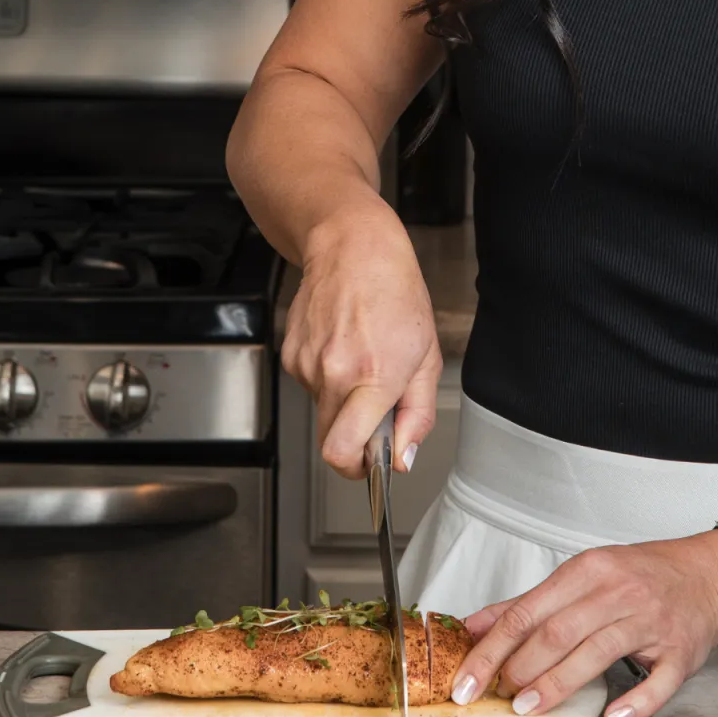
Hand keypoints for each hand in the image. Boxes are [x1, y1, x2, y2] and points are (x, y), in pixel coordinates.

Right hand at [280, 196, 441, 478]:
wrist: (352, 247)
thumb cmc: (395, 291)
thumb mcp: (427, 354)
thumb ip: (418, 413)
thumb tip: (403, 456)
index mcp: (374, 376)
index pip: (344, 453)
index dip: (358, 469)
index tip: (372, 463)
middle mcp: (334, 373)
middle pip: (330, 441)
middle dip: (354, 437)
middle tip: (376, 406)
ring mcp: (307, 363)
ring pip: (321, 411)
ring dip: (342, 400)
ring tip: (363, 358)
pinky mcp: (290, 354)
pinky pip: (309, 385)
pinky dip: (326, 377)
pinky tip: (343, 345)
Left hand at [449, 533, 717, 716]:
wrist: (708, 574)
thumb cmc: (641, 575)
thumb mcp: (583, 575)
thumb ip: (528, 603)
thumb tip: (476, 625)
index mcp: (589, 571)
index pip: (529, 611)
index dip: (494, 648)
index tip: (468, 678)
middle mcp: (618, 591)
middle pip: (559, 631)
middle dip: (521, 667)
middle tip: (499, 694)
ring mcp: (650, 621)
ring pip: (597, 653)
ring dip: (558, 683)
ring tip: (529, 706)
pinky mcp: (679, 651)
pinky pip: (657, 682)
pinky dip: (634, 702)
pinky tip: (610, 716)